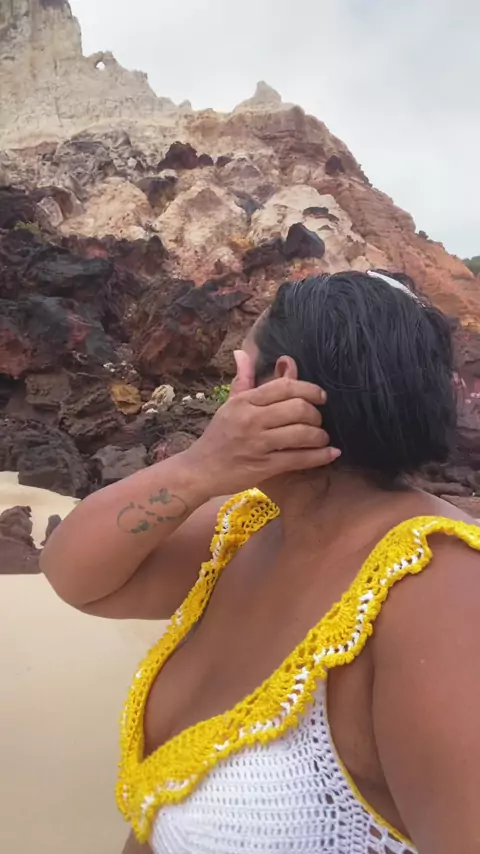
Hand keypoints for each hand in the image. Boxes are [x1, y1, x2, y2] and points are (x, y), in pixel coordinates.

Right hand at [183, 350, 339, 496]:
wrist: (200, 470)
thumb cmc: (218, 436)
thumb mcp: (229, 405)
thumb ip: (243, 379)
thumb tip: (242, 353)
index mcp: (245, 401)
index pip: (284, 386)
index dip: (309, 389)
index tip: (320, 396)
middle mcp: (251, 420)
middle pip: (298, 408)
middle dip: (316, 414)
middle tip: (318, 420)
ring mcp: (258, 444)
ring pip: (302, 433)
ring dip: (320, 436)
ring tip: (322, 438)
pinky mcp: (264, 467)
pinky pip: (299, 459)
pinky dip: (320, 456)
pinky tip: (331, 454)